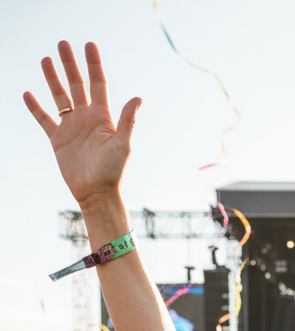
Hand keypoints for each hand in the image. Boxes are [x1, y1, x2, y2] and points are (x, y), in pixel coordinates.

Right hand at [23, 42, 141, 208]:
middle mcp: (87, 119)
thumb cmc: (113, 171)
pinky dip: (35, 107)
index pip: (98, 84)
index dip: (94, 64)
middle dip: (70, 64)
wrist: (96, 193)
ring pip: (60, 97)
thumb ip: (127, 120)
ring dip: (53, 79)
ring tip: (46, 59)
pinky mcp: (58, 140)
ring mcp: (72, 128)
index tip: (89, 44)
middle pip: (77, 85)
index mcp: (103, 117)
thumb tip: (138, 97)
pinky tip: (27, 93)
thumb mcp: (123, 144)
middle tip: (62, 43)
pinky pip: (44, 119)